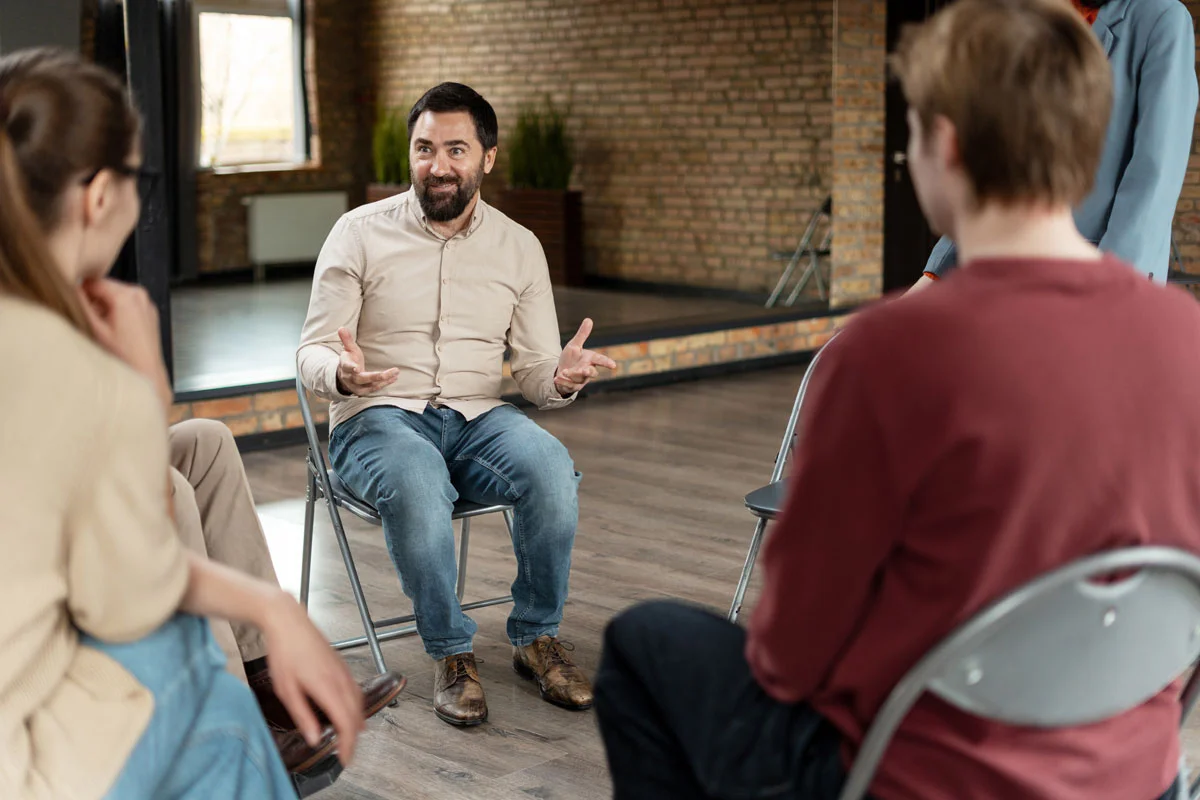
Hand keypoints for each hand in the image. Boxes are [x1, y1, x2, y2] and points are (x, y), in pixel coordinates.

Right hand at [78, 278, 172, 409]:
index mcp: (126, 296)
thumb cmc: (125, 356)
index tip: (75, 303)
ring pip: (115, 294)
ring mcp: (146, 302)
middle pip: (105, 286)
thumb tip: (69, 288)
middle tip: (90, 319)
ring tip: (103, 326)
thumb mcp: (95, 328)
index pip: (92, 281)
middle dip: (94, 300)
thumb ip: (80, 304)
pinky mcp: (148, 311)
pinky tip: (114, 328)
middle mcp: (139, 294)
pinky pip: (127, 303)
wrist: (146, 371)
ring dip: (104, 305)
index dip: (80, 291)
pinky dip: (117, 311)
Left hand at [259, 593, 364, 765]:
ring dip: (357, 722)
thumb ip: (303, 716)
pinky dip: (357, 706)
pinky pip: (356, 690)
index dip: (348, 743)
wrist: (289, 621)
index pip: (346, 722)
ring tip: (350, 737)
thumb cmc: (284, 652)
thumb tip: (314, 738)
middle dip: (354, 737)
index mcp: (326, 686)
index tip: (345, 758)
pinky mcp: (342, 665)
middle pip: (356, 715)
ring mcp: (344, 671)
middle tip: (346, 753)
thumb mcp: (286, 689)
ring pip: (359, 702)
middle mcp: (340, 679)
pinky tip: (350, 711)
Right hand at [336, 327, 398, 395]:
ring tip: (395, 373)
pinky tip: (394, 378)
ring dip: (384, 380)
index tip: (356, 368)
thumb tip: (341, 328)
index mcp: (345, 366)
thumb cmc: (349, 360)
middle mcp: (350, 378)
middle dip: (376, 376)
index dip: (351, 368)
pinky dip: (384, 384)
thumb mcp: (348, 349)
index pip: (347, 367)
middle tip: (388, 373)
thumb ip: (347, 340)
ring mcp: (356, 387)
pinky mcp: (363, 391)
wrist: (344, 376)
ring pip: (370, 386)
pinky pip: (374, 389)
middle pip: (362, 379)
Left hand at [554, 318, 616, 395]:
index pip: (600, 360)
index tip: (613, 365)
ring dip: (572, 376)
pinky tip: (556, 378)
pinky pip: (569, 386)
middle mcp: (587, 370)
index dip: (606, 362)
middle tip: (584, 370)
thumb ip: (582, 335)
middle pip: (592, 372)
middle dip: (589, 371)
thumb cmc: (571, 358)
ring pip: (579, 379)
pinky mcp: (573, 386)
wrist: (562, 372)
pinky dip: (563, 382)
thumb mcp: (574, 345)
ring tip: (564, 372)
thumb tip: (588, 319)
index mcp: (590, 359)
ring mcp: (581, 380)